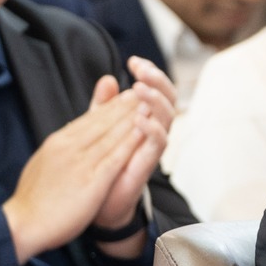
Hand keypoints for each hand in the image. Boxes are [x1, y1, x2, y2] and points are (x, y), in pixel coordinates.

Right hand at [1, 80, 144, 262]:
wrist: (22, 224)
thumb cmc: (33, 198)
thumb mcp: (45, 162)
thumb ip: (60, 145)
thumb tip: (69, 134)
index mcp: (58, 142)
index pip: (89, 119)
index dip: (111, 106)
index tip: (126, 95)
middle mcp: (69, 147)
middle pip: (102, 121)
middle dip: (125, 105)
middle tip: (144, 90)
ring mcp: (79, 163)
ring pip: (110, 134)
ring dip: (132, 118)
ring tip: (149, 103)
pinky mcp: (90, 181)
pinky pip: (114, 157)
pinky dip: (129, 143)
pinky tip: (143, 132)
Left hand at [92, 57, 178, 232]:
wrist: (97, 204)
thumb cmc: (102, 167)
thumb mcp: (98, 130)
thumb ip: (104, 106)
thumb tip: (108, 78)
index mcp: (143, 118)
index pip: (155, 89)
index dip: (148, 73)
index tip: (132, 61)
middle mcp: (153, 130)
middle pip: (168, 98)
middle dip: (157, 80)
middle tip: (140, 70)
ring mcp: (152, 147)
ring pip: (168, 116)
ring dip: (155, 100)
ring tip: (139, 88)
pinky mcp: (148, 164)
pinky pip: (159, 143)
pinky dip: (152, 128)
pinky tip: (139, 118)